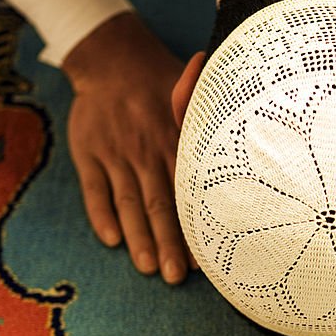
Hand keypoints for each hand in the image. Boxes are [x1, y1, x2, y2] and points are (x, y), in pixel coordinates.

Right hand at [62, 12, 193, 282]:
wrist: (111, 58)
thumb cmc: (160, 83)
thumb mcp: (188, 93)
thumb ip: (208, 124)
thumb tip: (247, 141)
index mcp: (173, 139)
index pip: (188, 191)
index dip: (195, 224)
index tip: (206, 256)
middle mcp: (145, 149)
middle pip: (158, 203)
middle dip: (168, 243)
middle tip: (177, 277)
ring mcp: (114, 152)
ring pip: (128, 201)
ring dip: (138, 237)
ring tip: (148, 268)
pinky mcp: (88, 152)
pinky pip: (94, 189)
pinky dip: (101, 215)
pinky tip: (112, 240)